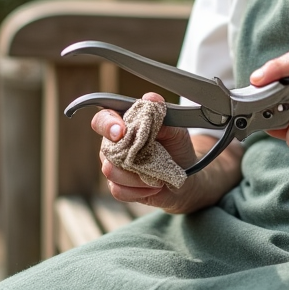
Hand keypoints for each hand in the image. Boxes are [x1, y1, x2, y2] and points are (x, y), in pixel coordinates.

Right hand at [90, 92, 204, 211]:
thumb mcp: (176, 130)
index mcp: (124, 124)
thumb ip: (162, 115)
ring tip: (157, 173)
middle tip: (150, 158)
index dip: (107, 124)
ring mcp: (114, 167)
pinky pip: (118, 190)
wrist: (185, 177)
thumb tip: (151, 98)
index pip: (103, 118)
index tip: (121, 131)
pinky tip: (153, 185)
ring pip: (111, 172)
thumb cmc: (177, 148)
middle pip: (104, 149)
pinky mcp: (119, 187)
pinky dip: (139, 190)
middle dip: (128, 156)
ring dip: (137, 175)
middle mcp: (114, 145)